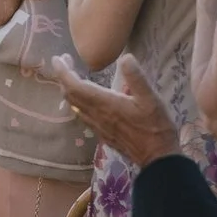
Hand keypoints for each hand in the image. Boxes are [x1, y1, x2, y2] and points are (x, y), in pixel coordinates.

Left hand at [51, 53, 182, 166]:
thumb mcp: (151, 99)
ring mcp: (98, 126)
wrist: (158, 159)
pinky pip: (82, 115)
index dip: (63, 71)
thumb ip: (137, 78)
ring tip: (74, 76)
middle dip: (64, 76)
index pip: (73, 85)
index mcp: (104, 103)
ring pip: (74, 106)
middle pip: (70, 94)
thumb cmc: (156, 127)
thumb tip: (125, 57)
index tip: (58, 58)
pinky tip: (86, 99)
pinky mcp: (102, 134)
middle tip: (66, 61)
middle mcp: (96, 115)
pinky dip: (77, 102)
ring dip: (69, 89)